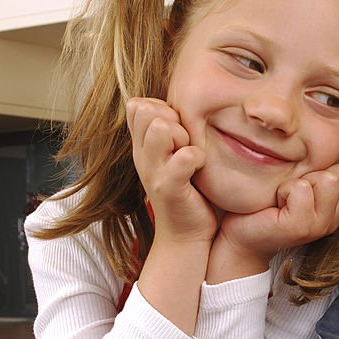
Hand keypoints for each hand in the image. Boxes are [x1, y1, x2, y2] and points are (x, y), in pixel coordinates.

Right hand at [125, 97, 215, 243]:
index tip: (178, 131)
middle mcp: (141, 156)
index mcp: (142, 145)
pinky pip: (184, 157)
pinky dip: (197, 158)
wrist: (186, 236)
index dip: (162, 109)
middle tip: (185, 144)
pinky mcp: (168, 188)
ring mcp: (152, 172)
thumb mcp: (175, 154)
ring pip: (161, 129)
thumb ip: (171, 129)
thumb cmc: (188, 190)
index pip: (138, 105)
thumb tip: (173, 102)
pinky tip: (200, 168)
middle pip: (148, 111)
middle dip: (173, 120)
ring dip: (183, 137)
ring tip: (191, 155)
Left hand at [215, 163, 338, 270]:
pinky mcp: (301, 227)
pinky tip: (277, 203)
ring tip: (285, 198)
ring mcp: (320, 225)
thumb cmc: (269, 207)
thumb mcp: (301, 186)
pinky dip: (284, 190)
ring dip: (299, 181)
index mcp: (337, 209)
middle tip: (292, 194)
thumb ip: (321, 172)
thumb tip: (330, 143)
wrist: (243, 237)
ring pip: (327, 178)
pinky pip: (301, 188)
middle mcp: (333, 220)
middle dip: (314, 174)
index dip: (325, 171)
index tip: (303, 189)